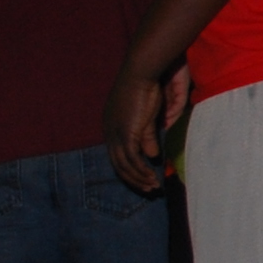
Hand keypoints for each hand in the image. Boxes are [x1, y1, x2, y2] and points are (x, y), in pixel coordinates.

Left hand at [107, 64, 179, 192]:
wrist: (141, 72)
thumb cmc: (146, 87)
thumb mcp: (147, 116)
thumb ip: (147, 136)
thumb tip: (151, 154)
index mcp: (111, 125)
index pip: (116, 154)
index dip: (129, 168)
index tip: (143, 178)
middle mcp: (109, 131)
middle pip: (117, 164)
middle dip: (133, 179)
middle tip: (148, 189)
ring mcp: (116, 133)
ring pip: (124, 165)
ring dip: (138, 178)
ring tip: (152, 187)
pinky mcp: (126, 133)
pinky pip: (131, 159)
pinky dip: (141, 171)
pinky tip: (151, 176)